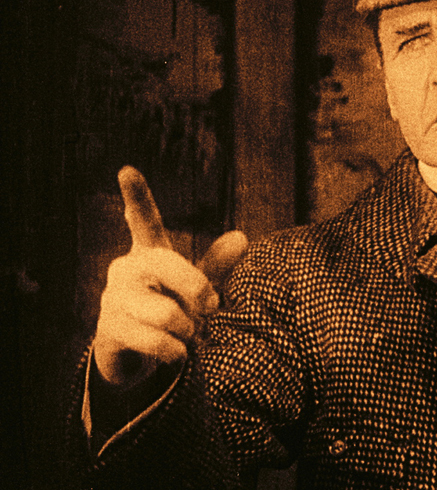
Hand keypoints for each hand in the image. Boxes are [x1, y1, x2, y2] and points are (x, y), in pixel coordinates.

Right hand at [92, 166, 247, 388]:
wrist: (136, 353)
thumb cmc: (170, 307)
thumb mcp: (195, 287)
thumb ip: (216, 265)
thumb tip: (242, 237)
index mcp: (149, 252)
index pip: (144, 220)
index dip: (137, 196)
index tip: (127, 169)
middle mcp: (126, 268)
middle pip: (169, 265)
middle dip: (197, 289)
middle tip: (210, 307)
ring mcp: (114, 297)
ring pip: (166, 312)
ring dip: (188, 329)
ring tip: (187, 333)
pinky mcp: (109, 328)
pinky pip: (156, 339)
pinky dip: (176, 350)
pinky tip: (176, 351)